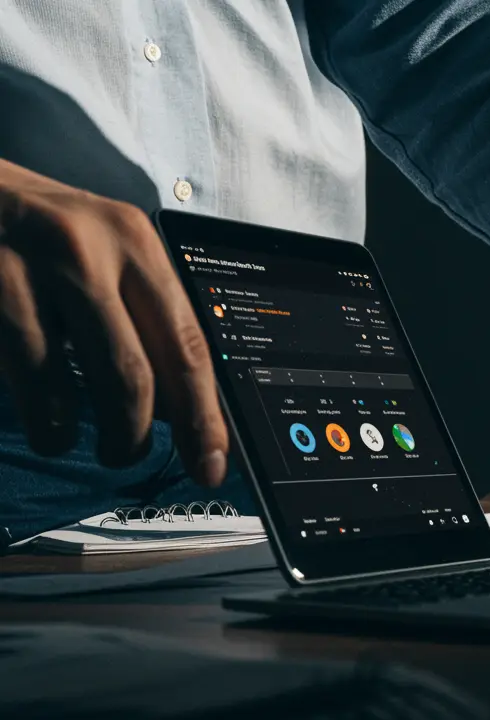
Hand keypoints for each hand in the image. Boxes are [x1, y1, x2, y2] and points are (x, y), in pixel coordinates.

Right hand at [0, 159, 226, 483]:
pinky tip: (33, 416)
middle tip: (124, 455)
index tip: (212, 463)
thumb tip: (183, 408)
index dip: (203, 417)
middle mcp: (84, 251)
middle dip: (132, 437)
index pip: (187, 344)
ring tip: (63, 438)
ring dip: (67, 435)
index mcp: (132, 240)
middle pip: (132, 377)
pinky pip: (18, 380)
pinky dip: (32, 415)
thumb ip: (140, 314)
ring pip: (62, 392)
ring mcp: (21, 271)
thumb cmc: (29, 227)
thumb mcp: (97, 248)